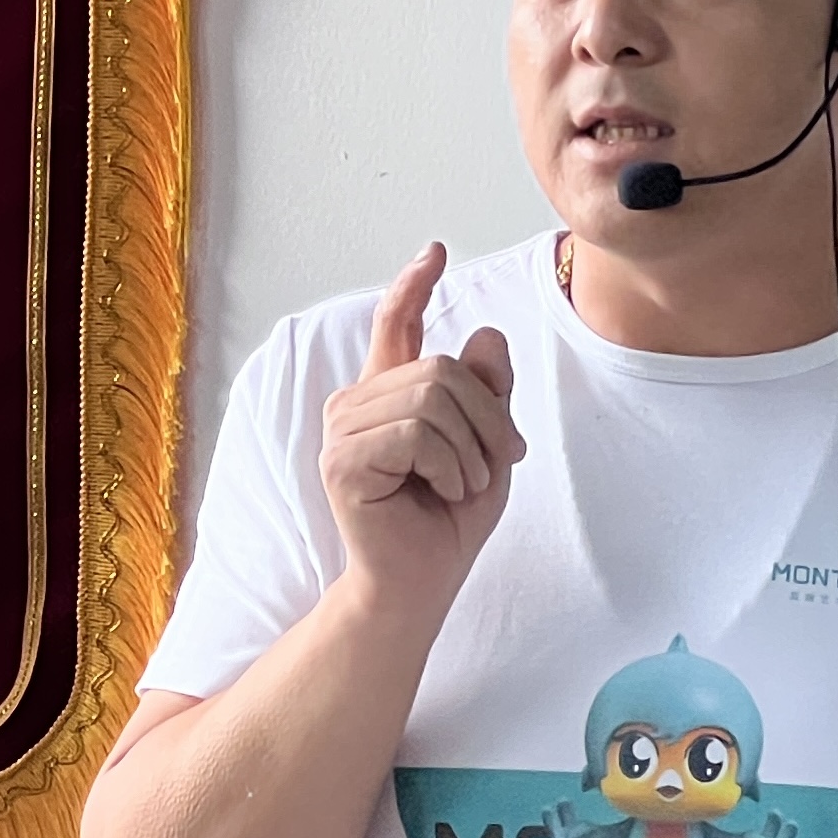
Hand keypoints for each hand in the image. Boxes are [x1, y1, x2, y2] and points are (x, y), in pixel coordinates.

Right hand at [318, 243, 524, 620]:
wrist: (421, 584)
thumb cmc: (448, 521)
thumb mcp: (488, 447)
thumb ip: (487, 393)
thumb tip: (486, 335)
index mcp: (388, 395)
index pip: (395, 324)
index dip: (412, 285)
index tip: (435, 252)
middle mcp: (357, 402)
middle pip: (441, 368)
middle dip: (487, 418)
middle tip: (496, 465)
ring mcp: (343, 429)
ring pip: (433, 398)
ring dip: (471, 449)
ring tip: (462, 485)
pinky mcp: (341, 459)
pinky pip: (417, 433)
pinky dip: (450, 466)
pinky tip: (442, 492)